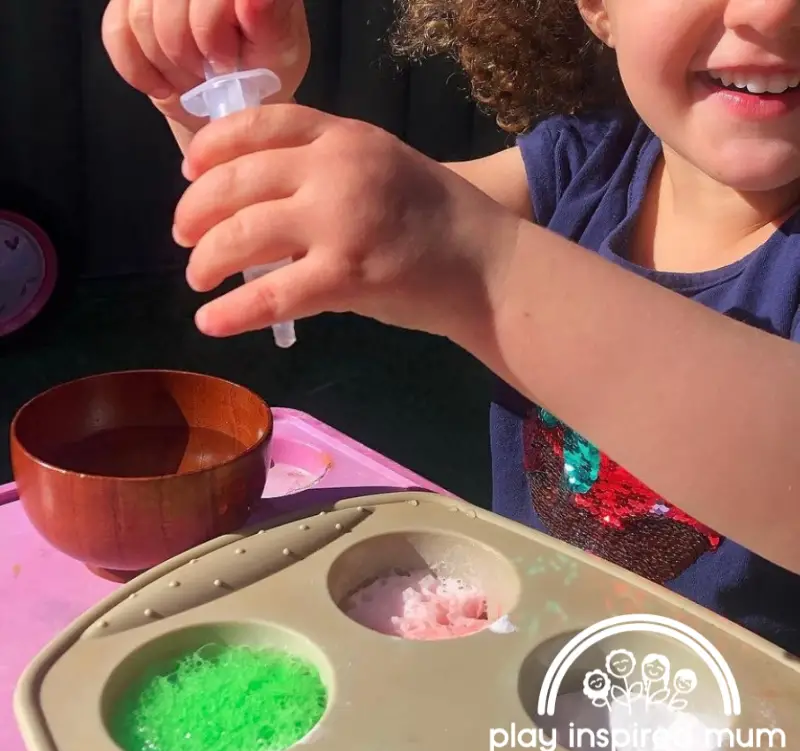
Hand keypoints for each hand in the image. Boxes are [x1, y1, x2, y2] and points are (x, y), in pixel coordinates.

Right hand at [102, 0, 308, 131]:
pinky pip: (117, 31)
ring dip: (167, 65)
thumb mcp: (279, 51)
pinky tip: (164, 85)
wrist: (231, 96)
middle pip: (168, 4)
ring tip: (193, 79)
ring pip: (139, 17)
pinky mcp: (128, 2)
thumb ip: (270, 21)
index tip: (224, 61)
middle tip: (209, 74)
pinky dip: (139, 70)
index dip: (207, 27)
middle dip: (186, 54)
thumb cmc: (262, 69)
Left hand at [172, 104, 519, 347]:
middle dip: (196, 211)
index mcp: (345, 136)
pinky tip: (210, 322)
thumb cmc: (435, 219)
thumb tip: (257, 195)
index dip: (213, 146)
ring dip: (207, 260)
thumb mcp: (380, 167)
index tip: (189, 171)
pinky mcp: (348, 274)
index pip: (261, 123)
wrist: (487, 264)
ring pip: (245, 234)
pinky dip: (232, 311)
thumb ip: (326, 168)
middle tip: (182, 236)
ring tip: (195, 278)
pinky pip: (272, 294)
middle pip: (238, 179)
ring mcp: (342, 220)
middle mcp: (339, 168)